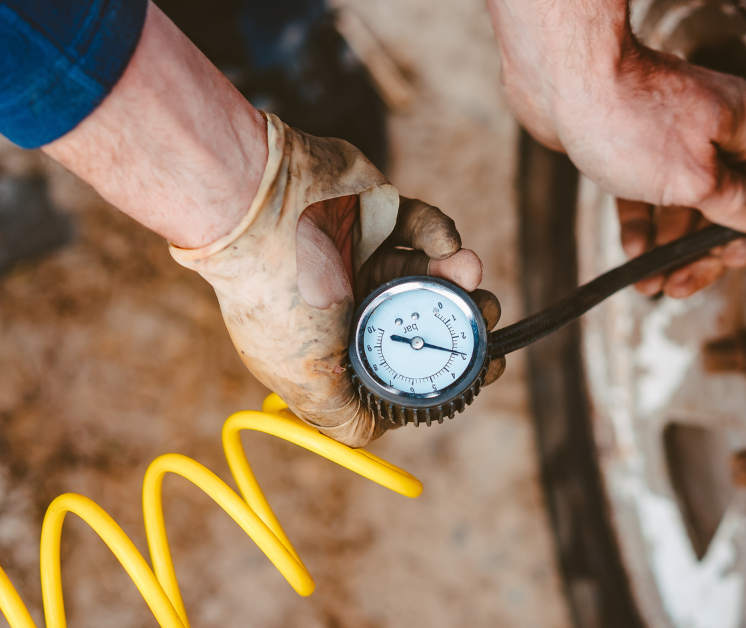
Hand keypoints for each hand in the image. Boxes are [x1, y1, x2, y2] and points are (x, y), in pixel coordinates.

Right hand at [171, 114, 501, 447]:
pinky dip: (440, 235)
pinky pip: (422, 226)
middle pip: (424, 318)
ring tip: (471, 275)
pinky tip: (448, 246)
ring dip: (460, 278)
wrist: (260, 207)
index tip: (482, 367)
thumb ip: (343, 417)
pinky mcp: (377, 213)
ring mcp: (365, 256)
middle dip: (463, 320)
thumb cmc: (278, 300)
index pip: (400, 366)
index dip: (444, 369)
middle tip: (486, 315)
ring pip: (431, 273)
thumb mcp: (307, 381)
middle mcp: (350, 304)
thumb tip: (373, 434)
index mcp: (333, 346)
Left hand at [486, 0, 745, 295]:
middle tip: (681, 284)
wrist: (560, 76)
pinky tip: (633, 254)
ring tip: (651, 282)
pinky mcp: (634, 144)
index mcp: (745, 127)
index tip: (727, 260)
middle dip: (705, 251)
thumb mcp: (693, 178)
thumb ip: (738, 204)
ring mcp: (673, 137)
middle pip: (728, 204)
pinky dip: (643, 223)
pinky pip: (648, 193)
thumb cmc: (626, 116)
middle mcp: (715, 129)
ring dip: (671, 246)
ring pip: (685, 203)